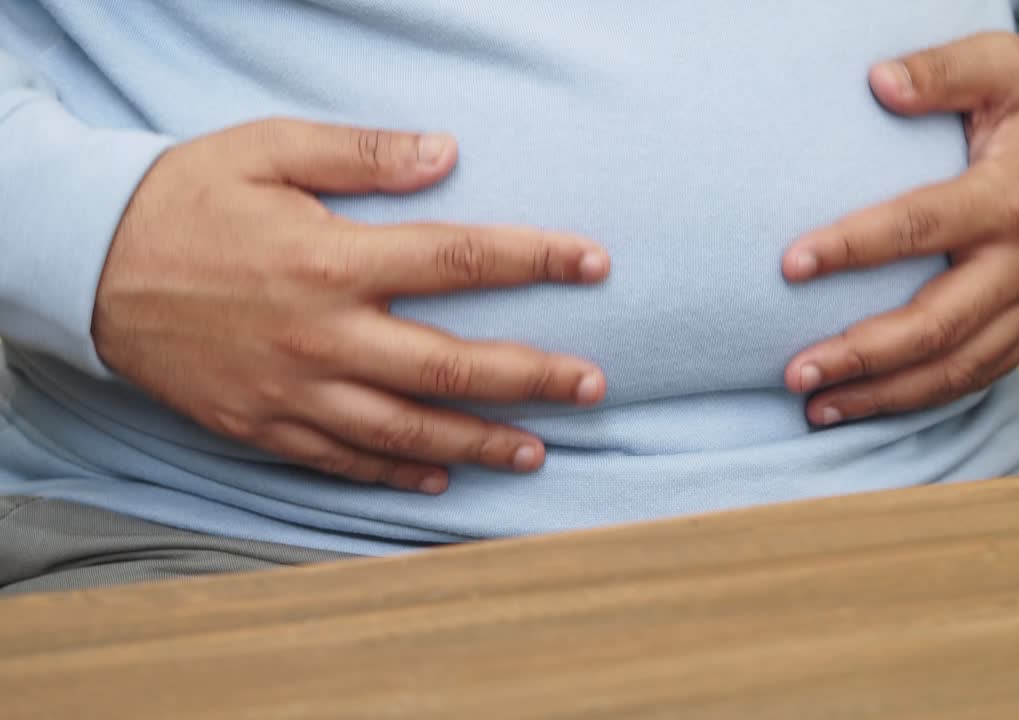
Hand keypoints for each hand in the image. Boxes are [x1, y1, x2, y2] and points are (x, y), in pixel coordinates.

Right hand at [93, 118, 610, 493]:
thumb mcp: (267, 150)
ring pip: (408, 431)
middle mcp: (325, 335)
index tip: (593, 263)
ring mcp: (295, 391)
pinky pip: (343, 460)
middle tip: (593, 385)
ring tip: (538, 451)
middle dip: (534, 378)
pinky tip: (440, 478)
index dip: (537, 260)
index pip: (461, 260)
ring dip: (480, 444)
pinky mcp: (264, 425)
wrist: (84, 266)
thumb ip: (362, 154)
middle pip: (453, 368)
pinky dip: (396, 474)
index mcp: (334, 259)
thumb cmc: (184, 200)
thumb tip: (447, 153)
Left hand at [781, 32, 1018, 424]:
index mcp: (1011, 198)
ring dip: (884, 395)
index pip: (920, 228)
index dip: (853, 248)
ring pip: (957, 368)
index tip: (791, 264)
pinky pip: (979, 376)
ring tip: (818, 408)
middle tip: (795, 372)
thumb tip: (879, 81)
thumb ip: (944, 72)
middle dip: (862, 355)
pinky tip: (870, 406)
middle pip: (937, 326)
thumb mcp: (1007, 66)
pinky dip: (923, 399)